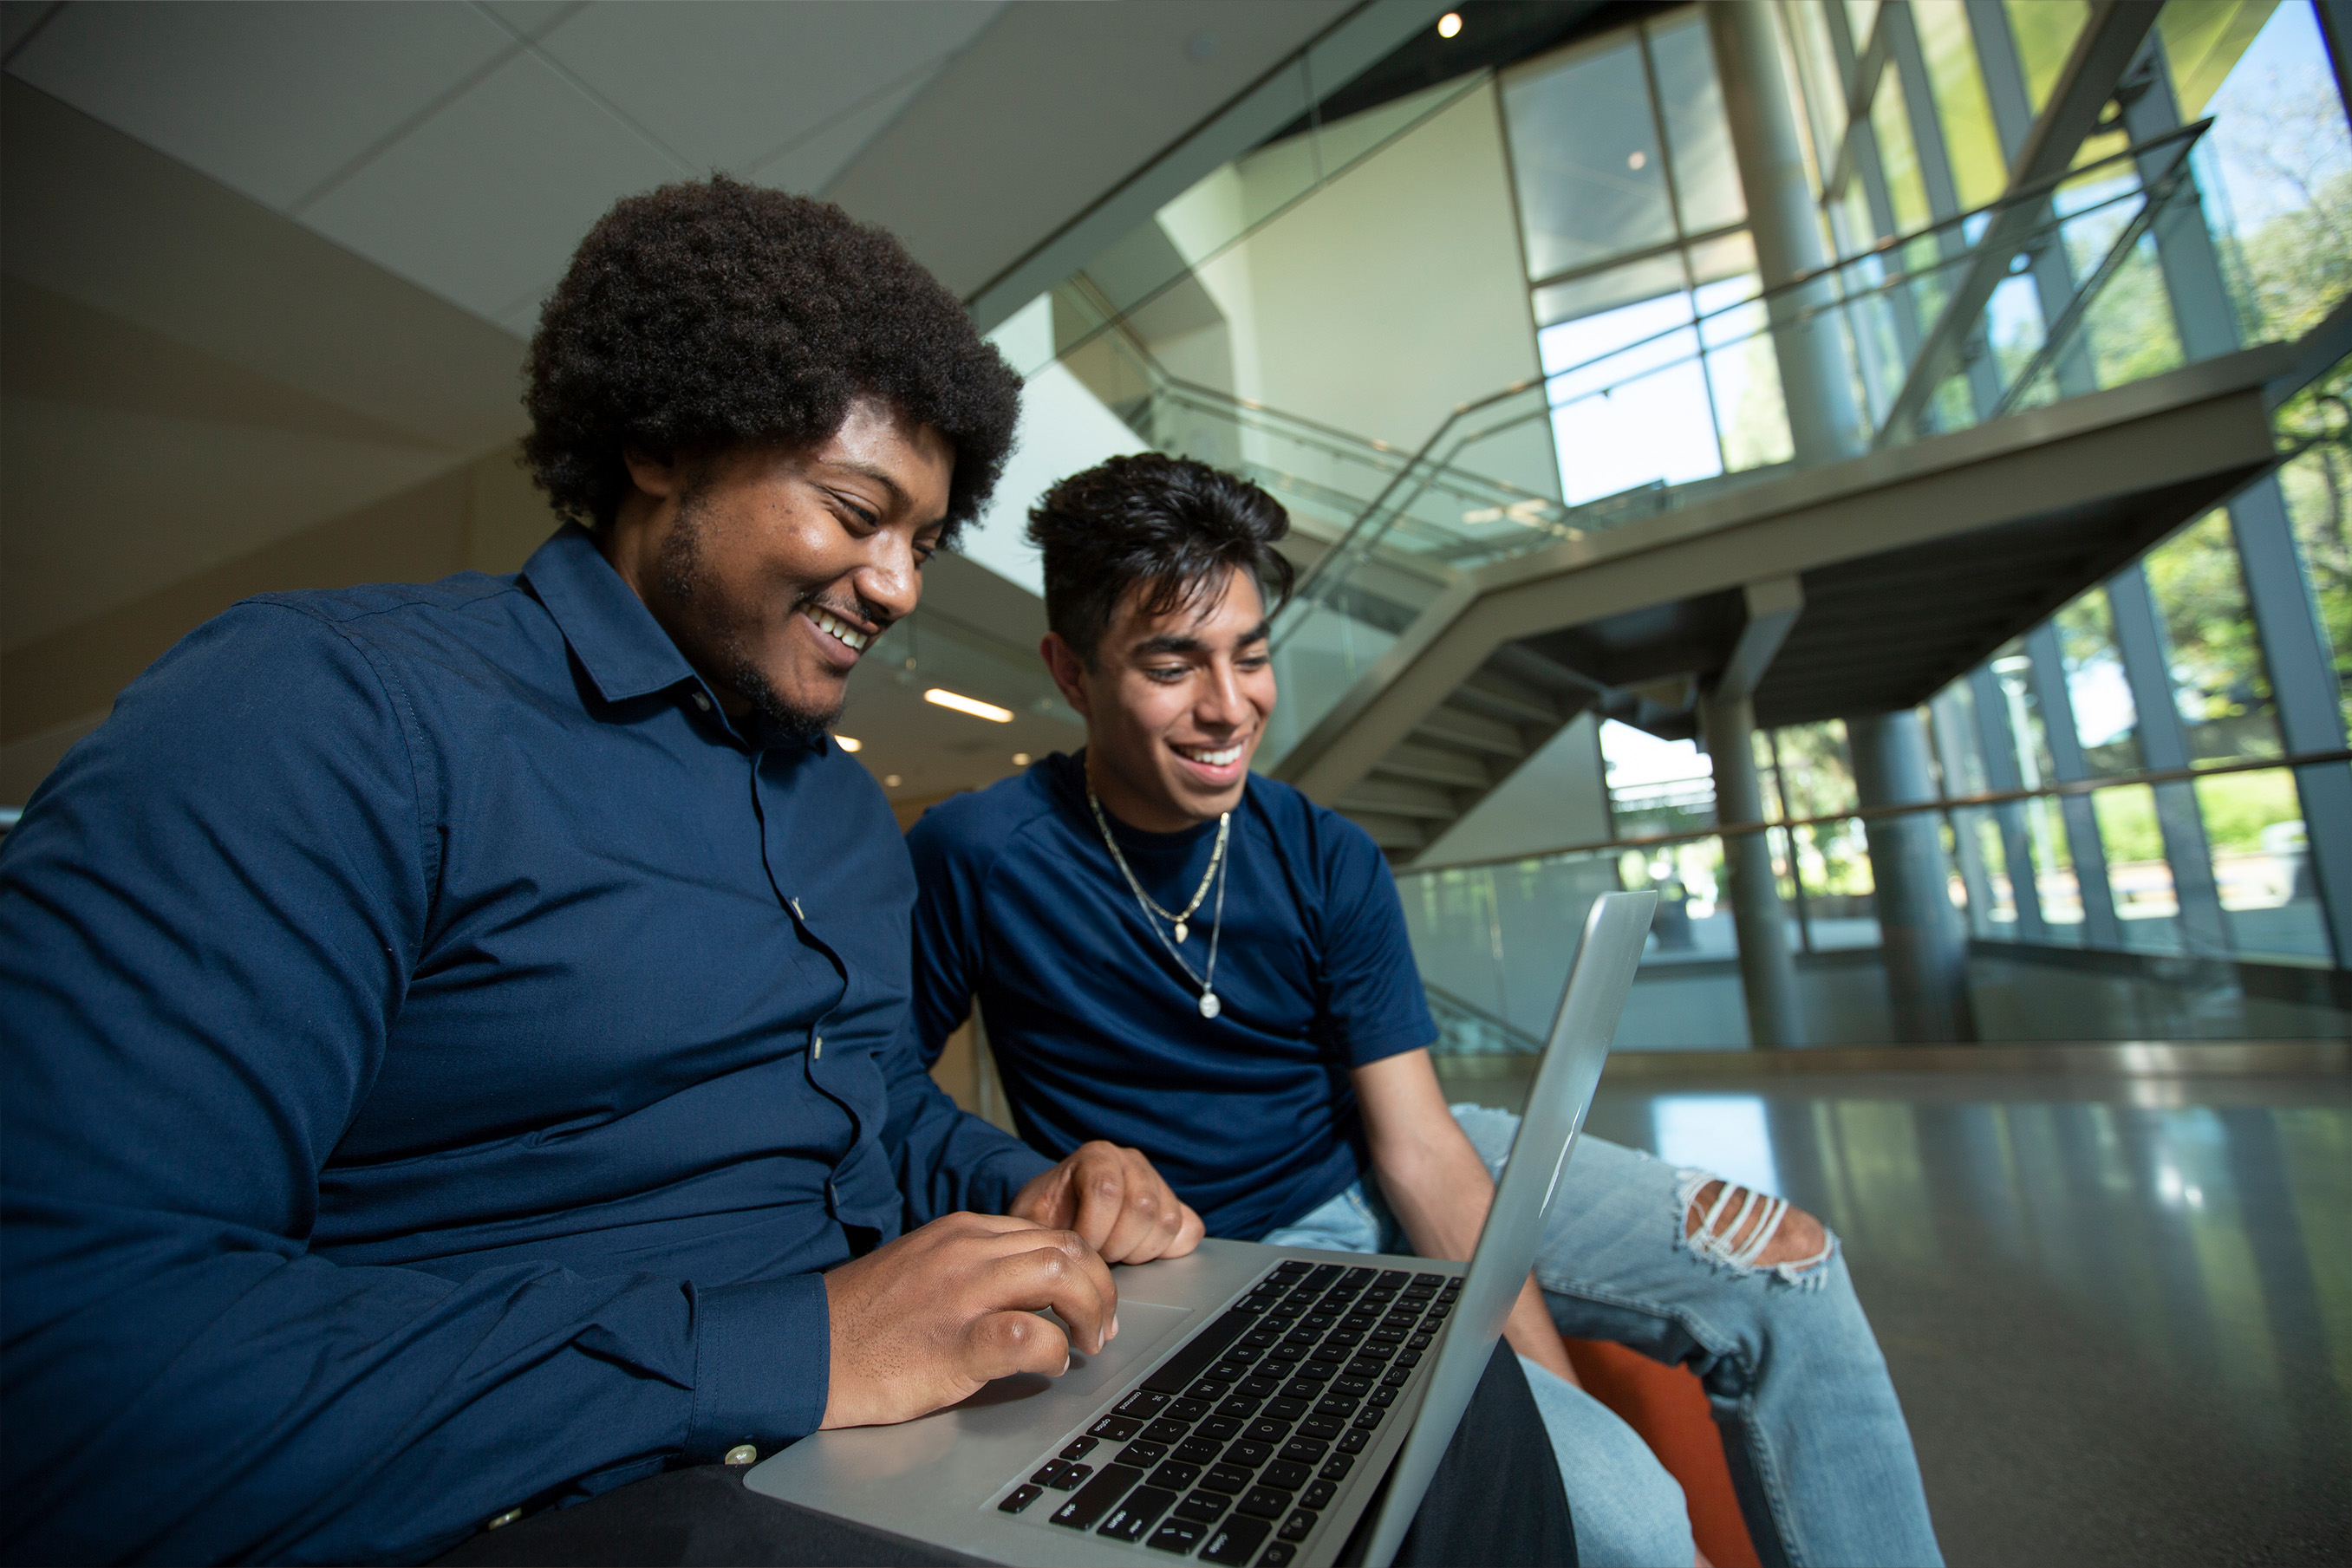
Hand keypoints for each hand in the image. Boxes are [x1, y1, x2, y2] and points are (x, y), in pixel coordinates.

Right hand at [821, 1212, 1116, 1427]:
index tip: (1089, 1301)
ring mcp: (963, 1294)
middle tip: (1101, 1328)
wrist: (808, 1349)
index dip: (1084, 1267)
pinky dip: (1052, 1351)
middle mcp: (968, 1251)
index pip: (1051, 1231)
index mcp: (964, 1230)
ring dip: (1089, 1313)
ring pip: (1061, 1275)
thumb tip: (1030, 1287)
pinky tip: (1048, 1366)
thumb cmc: (866, 1319)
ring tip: (1087, 1344)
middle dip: (1100, 1288)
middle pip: (1069, 1248)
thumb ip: (976, 1264)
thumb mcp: (926, 1265)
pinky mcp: (955, 1343)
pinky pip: (1029, 1336)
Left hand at [1010, 1140, 1205, 1263]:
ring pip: (1167, 1222)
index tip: (1077, 1246)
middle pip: (1143, 1208)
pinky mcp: (1175, 1204)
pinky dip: (1167, 1250)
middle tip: (1097, 1254)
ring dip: (1139, 1251)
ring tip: (1114, 1253)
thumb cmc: (1046, 1217)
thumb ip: (1041, 1230)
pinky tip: (1139, 1252)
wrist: (1059, 1213)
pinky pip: (1189, 1231)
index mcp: (1096, 1156)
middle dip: (1116, 1245)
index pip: (1107, 1191)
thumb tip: (1058, 1260)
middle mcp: (1131, 1162)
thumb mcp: (1030, 1219)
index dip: (1091, 1230)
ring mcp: (1157, 1182)